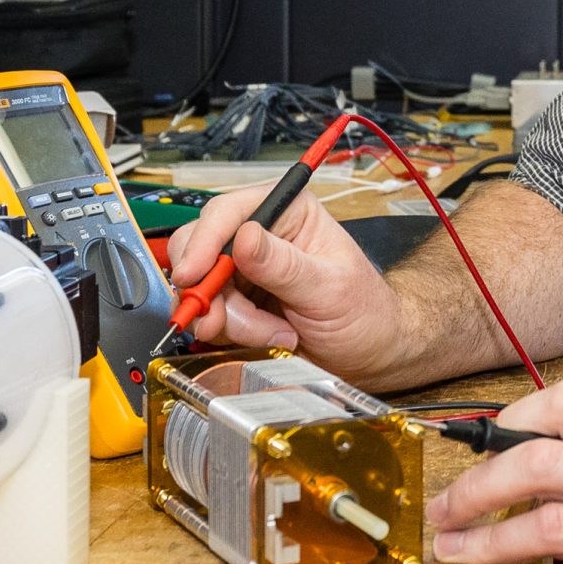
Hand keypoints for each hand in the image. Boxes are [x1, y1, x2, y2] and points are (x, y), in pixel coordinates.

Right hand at [164, 181, 406, 381]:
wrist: (368, 353)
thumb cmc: (364, 311)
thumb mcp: (329, 288)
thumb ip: (284, 266)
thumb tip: (245, 238)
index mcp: (288, 210)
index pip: (228, 212)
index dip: (203, 242)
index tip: (194, 275)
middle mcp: (260, 234)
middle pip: (200, 249)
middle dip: (213, 291)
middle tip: (227, 320)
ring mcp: (244, 269)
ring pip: (200, 288)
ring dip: (230, 320)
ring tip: (276, 333)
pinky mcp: (236, 300)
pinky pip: (208, 314)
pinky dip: (231, 333)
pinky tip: (267, 337)